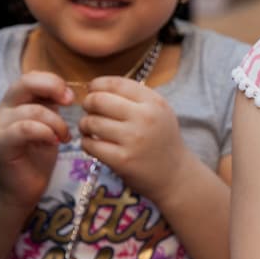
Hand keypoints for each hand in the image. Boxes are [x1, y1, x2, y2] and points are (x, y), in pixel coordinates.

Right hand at [0, 72, 73, 211]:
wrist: (21, 190)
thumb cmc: (37, 156)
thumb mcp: (49, 125)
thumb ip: (52, 106)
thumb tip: (68, 92)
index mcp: (17, 100)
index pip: (32, 76)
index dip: (54, 81)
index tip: (72, 97)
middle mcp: (5, 108)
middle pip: (25, 82)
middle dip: (53, 87)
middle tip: (70, 102)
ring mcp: (1, 125)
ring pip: (32, 109)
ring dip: (56, 121)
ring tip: (65, 136)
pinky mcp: (1, 144)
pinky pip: (25, 129)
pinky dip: (45, 132)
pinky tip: (55, 142)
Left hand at [79, 77, 187, 200]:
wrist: (175, 174)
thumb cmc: (162, 139)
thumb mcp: (159, 111)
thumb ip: (134, 97)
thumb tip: (97, 88)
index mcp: (154, 102)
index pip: (116, 83)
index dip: (97, 84)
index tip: (92, 90)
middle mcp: (144, 117)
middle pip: (99, 100)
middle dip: (88, 103)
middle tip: (88, 110)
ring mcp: (133, 139)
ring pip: (91, 122)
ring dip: (84, 124)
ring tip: (89, 128)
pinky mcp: (122, 160)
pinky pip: (91, 144)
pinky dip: (86, 142)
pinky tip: (93, 143)